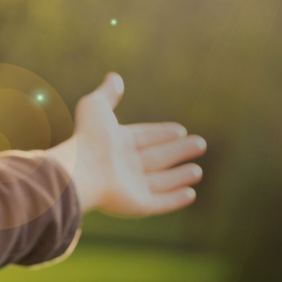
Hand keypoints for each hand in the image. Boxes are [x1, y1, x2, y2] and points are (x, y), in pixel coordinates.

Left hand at [46, 73, 206, 216]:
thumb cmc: (89, 138)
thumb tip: (114, 77)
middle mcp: (124, 166)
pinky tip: (191, 194)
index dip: (162, 133)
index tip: (180, 130)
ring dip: (180, 177)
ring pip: (161, 181)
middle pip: (158, 157)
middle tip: (200, 144)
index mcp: (116, 143)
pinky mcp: (136, 205)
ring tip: (197, 171)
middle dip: (178, 151)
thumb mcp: (96, 107)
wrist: (82, 170)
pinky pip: (160, 202)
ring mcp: (131, 187)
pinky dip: (175, 199)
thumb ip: (107, 93)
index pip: (146, 136)